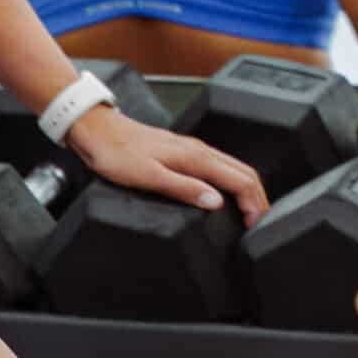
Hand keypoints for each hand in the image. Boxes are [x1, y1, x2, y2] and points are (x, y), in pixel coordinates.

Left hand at [66, 105, 266, 222]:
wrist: (98, 132)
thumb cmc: (116, 154)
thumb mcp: (149, 177)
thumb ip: (184, 188)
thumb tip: (215, 202)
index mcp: (196, 157)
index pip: (240, 180)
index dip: (254, 203)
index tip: (255, 225)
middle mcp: (199, 150)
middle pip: (243, 172)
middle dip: (258, 197)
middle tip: (259, 223)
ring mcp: (192, 149)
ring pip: (233, 167)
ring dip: (246, 189)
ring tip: (249, 211)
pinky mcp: (182, 152)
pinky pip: (218, 166)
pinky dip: (231, 181)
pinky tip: (224, 194)